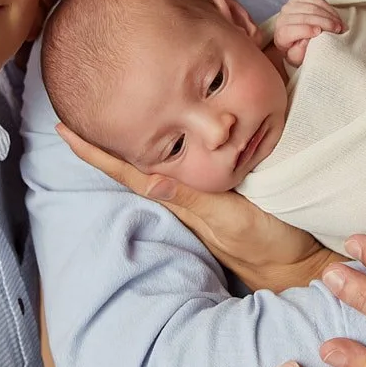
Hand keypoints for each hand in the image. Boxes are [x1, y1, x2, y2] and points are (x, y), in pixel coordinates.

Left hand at [57, 124, 332, 291]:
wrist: (301, 263)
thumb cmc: (269, 243)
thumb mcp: (231, 219)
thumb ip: (193, 201)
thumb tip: (147, 178)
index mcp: (182, 198)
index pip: (129, 171)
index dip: (97, 152)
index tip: (64, 128)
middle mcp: (184, 194)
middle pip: (133, 163)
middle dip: (104, 137)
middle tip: (77, 102)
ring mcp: (201, 193)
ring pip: (156, 161)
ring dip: (131, 139)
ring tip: (111, 107)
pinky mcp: (222, 189)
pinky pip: (185, 162)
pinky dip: (170, 143)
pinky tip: (168, 131)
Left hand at [270, 0, 344, 65]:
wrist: (294, 41)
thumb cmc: (297, 51)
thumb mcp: (298, 58)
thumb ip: (299, 52)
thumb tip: (305, 41)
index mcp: (280, 35)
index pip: (291, 30)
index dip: (306, 30)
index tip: (320, 32)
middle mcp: (282, 19)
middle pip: (304, 17)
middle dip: (324, 22)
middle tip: (338, 29)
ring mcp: (289, 7)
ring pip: (311, 7)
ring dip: (328, 15)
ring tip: (339, 23)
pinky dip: (327, 7)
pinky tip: (334, 15)